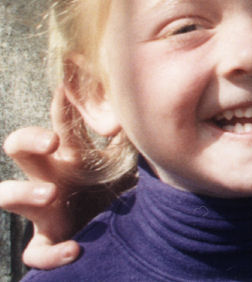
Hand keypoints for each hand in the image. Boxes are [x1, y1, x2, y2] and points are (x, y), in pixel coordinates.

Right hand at [0, 91, 126, 269]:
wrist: (124, 226)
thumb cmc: (124, 181)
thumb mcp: (133, 154)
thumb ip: (139, 133)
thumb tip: (153, 104)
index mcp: (73, 151)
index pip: (61, 117)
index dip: (63, 98)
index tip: (68, 82)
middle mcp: (52, 174)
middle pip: (19, 147)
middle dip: (28, 140)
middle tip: (52, 142)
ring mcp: (45, 208)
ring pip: (8, 195)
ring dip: (24, 193)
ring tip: (50, 194)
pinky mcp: (49, 239)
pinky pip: (36, 250)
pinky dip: (51, 253)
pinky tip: (74, 249)